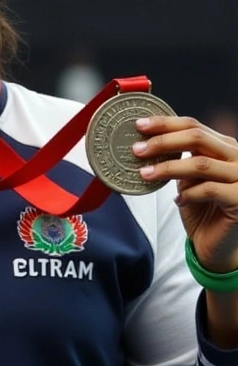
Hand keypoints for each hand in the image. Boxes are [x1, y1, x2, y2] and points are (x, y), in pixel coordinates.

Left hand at [135, 116, 237, 270]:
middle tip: (137, 150)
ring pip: (202, 164)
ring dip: (168, 168)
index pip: (193, 126)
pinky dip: (189, 194)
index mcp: (223, 146)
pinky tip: (177, 200)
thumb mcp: (186, 178)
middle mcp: (237, 157)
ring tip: (145, 174)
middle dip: (163, 142)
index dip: (165, 124)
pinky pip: (210, 190)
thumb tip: (142, 143)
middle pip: (197, 138)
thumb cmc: (201, 207)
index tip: (139, 126)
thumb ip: (176, 158)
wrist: (217, 242)